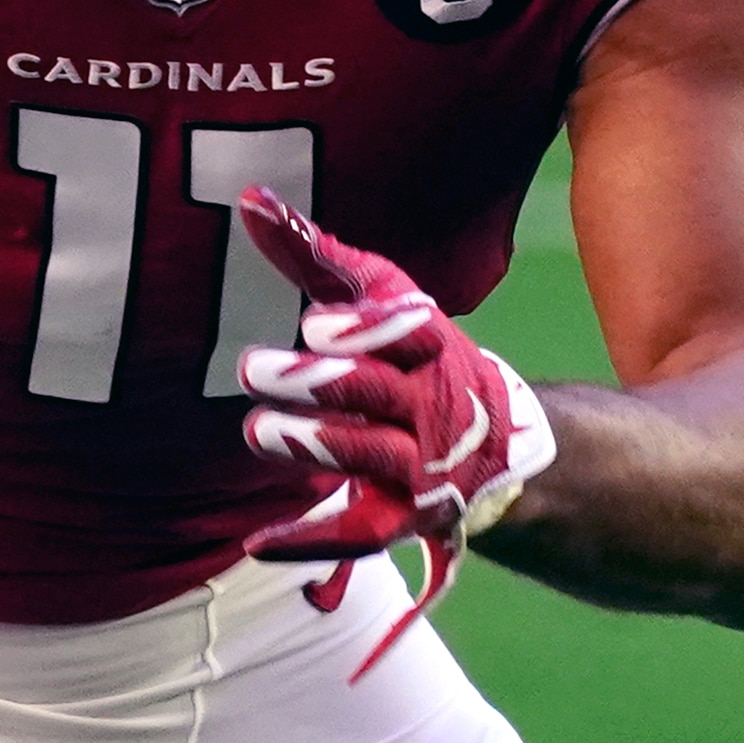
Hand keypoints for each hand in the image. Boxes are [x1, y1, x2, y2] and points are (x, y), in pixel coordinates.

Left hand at [230, 186, 555, 679]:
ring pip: (372, 458)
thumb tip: (250, 200)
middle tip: (249, 367)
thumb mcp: (379, 297)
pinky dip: (311, 541)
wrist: (494, 443)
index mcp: (429, 345)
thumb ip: (314, 254)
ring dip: (315, 446)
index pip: (409, 332)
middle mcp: (431, 405)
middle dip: (315, 382)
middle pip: (375, 393)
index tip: (315, 322)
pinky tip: (258, 542)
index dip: (368, 330)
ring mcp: (422, 465)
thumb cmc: (415, 353)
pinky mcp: (404, 516)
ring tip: (256, 430)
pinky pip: (361, 533)